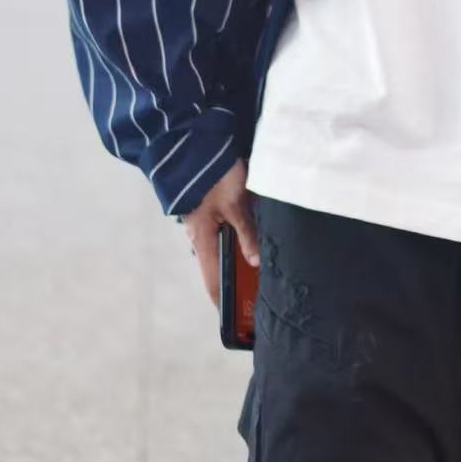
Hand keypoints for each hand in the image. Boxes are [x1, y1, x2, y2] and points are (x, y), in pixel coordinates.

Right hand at [180, 158, 259, 310]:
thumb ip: (246, 231)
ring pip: (224, 246)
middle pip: (219, 265)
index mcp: (200, 239)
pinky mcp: (211, 207)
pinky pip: (226, 230)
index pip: (211, 281)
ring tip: (266, 268)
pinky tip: (258, 236)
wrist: (195, 141)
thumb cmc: (212, 174)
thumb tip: (254, 262)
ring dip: (241, 255)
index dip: (223, 301)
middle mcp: (199, 234)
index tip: (237, 320)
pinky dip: (241, 236)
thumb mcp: (235, 202)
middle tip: (262, 291)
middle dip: (239, 278)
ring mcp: (204, 221)